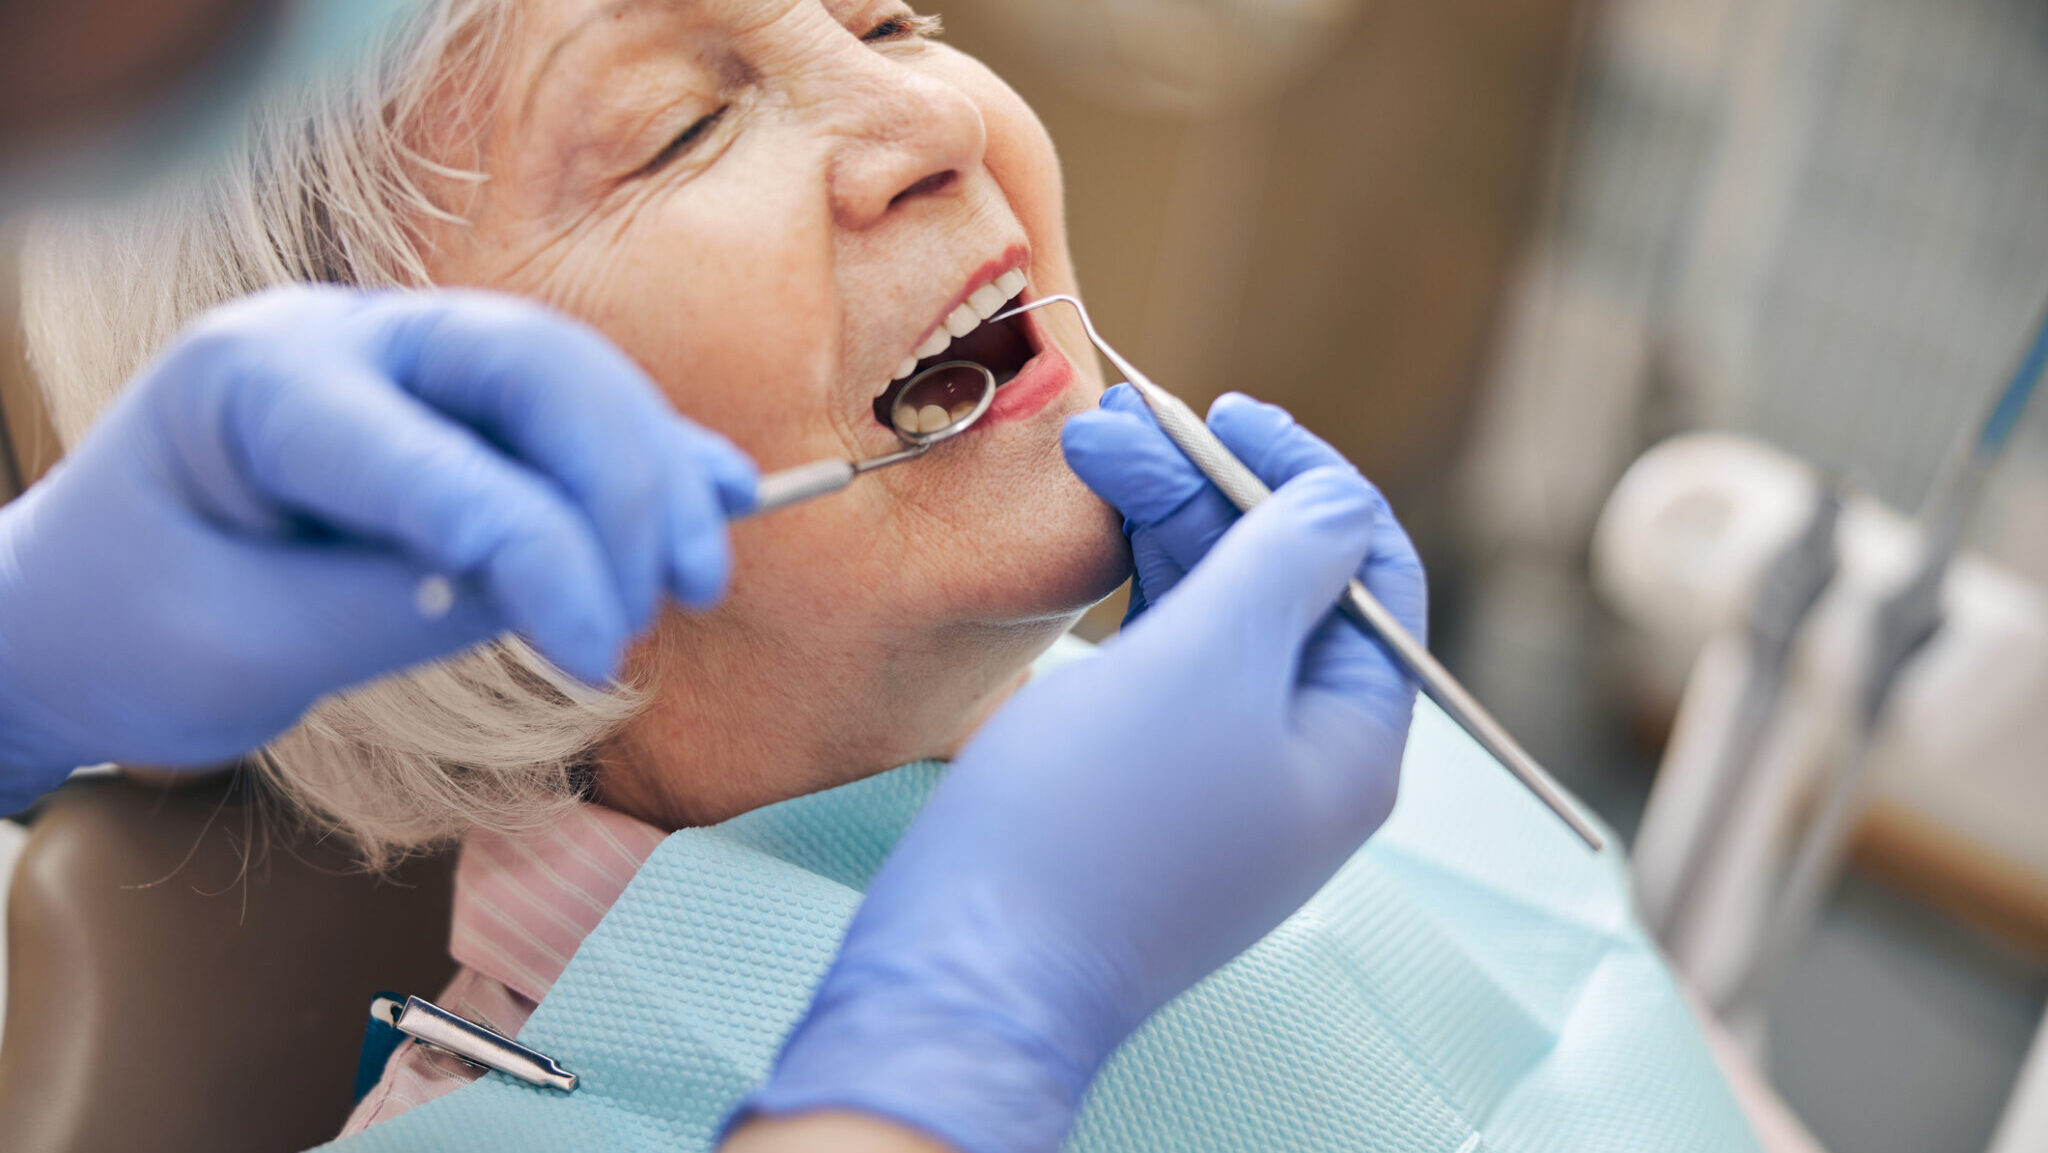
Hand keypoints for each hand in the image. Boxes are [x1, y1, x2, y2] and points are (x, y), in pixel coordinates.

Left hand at [0, 286, 753, 811]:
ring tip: (698, 578)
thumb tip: (552, 590)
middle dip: (623, 480)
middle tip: (671, 598)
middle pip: (530, 366)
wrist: (71, 615)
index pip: (434, 461)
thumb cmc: (126, 631)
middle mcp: (340, 340)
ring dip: (653, 472)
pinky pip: (568, 417)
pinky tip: (725, 494)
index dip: (538, 553)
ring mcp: (400, 362)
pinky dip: (650, 456)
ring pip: (568, 381)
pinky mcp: (447, 408)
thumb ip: (399, 609)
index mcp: (257, 383)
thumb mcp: (242, 646)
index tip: (597, 654)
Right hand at [738, 389, 1424, 1152]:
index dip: (1310, 482)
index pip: (1372, 579)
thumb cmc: (1096, 820)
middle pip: (1285, 589)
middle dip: (1212, 493)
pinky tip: (1095, 536)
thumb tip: (1343, 500)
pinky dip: (1136, 591)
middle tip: (1121, 423)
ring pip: (1215, 618)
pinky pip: (1165, 663)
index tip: (1234, 414)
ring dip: (1164, 528)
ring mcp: (1219, 777)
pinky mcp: (1143, 786)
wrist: (972, 968)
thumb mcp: (1209, 664)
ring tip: (1090, 449)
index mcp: (1353, 742)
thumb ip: (1286, 563)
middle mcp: (1300, 760)